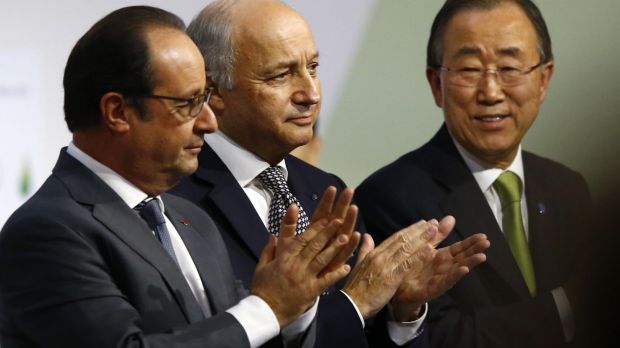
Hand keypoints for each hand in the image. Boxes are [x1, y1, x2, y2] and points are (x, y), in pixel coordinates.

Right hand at [250, 187, 360, 326]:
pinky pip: (326, 281)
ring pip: (322, 259)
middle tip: (339, 221)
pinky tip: (347, 267)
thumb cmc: (262, 289)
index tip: (324, 219)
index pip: (302, 239)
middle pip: (314, 246)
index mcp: (284, 258)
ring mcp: (304, 278)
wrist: (265, 311)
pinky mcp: (311, 291)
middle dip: (327, 232)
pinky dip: (337, 274)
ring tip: (346, 237)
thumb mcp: (262, 267)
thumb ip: (269, 250)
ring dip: (334, 248)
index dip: (314, 228)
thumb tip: (272, 235)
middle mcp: (296, 265)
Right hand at [342, 220, 438, 318]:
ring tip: (435, 230)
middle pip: (402, 240)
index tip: (421, 223)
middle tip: (433, 223)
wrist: (351, 304)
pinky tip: (429, 249)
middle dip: (419, 230)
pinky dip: (418, 256)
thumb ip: (365, 250)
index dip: (409, 230)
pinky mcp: (391, 278)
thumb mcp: (359, 265)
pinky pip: (407, 264)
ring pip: (406, 248)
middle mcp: (380, 256)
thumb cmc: (356, 288)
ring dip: (422, 238)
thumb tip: (366, 235)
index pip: (394, 238)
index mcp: (374, 253)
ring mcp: (385, 266)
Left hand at [391, 216, 489, 320]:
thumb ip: (438, 235)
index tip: (483, 236)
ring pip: (457, 270)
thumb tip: (450, 218)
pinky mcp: (432, 289)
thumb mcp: (425, 248)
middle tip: (487, 243)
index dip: (470, 242)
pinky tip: (463, 270)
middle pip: (461, 257)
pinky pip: (444, 282)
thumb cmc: (413, 269)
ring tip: (481, 256)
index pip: (459, 248)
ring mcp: (439, 279)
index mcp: (441, 257)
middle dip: (474, 250)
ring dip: (469, 263)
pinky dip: (454, 276)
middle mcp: (443, 268)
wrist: (398, 291)